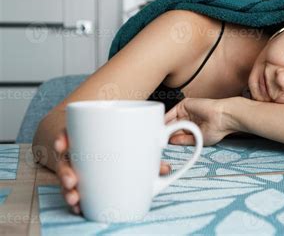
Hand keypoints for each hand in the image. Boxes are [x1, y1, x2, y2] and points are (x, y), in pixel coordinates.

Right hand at [53, 128, 172, 214]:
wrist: (123, 148)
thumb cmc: (129, 143)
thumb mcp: (139, 145)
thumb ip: (150, 156)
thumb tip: (166, 168)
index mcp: (89, 134)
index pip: (70, 131)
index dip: (63, 137)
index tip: (62, 146)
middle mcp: (80, 150)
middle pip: (66, 159)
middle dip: (65, 171)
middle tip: (73, 181)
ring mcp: (79, 166)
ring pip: (67, 177)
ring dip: (66, 190)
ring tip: (75, 198)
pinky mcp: (82, 181)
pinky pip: (73, 189)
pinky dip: (75, 199)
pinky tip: (78, 207)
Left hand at [164, 97, 236, 145]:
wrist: (223, 118)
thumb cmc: (217, 129)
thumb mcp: (198, 139)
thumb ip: (184, 140)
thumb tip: (171, 141)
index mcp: (192, 127)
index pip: (177, 133)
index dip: (169, 138)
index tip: (163, 144)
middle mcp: (188, 118)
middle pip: (172, 126)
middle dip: (165, 133)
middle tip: (157, 140)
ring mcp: (185, 111)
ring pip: (170, 120)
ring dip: (164, 127)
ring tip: (158, 136)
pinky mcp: (184, 105)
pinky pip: (171, 112)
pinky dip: (165, 119)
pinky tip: (161, 127)